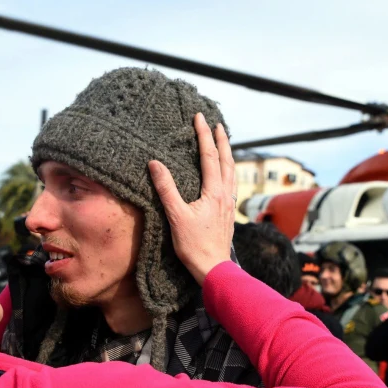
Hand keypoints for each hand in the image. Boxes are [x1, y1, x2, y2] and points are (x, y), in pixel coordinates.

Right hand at [148, 113, 235, 284]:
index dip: (204, 135)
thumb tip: (155, 164)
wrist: (213, 269)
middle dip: (221, 140)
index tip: (199, 117)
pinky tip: (226, 175)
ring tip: (224, 143)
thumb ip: (166, 189)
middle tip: (217, 124)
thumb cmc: (194, 245)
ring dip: (228, 155)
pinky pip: (231, 185)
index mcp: (214, 192)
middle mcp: (225, 195)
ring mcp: (229, 205)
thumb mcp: (176, 216)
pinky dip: (229, 172)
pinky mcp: (228, 214)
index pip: (209, 156)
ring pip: (232, 172)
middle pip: (226, 160)